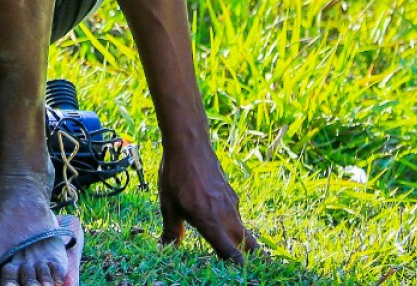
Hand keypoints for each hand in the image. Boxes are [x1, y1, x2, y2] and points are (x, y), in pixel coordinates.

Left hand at [158, 140, 255, 261]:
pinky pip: (234, 213)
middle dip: (248, 257)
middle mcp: (226, 215)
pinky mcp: (230, 192)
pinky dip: (229, 221)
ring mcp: (231, 202)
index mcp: (210, 223)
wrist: (189, 144)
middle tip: (242, 264)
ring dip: (237, 238)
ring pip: (241, 228)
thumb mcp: (168, 205)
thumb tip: (167, 248)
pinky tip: (214, 215)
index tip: (238, 274)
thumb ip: (171, 230)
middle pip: (248, 244)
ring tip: (224, 242)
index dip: (238, 267)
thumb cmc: (176, 175)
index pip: (231, 253)